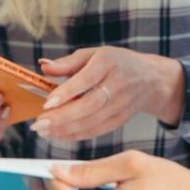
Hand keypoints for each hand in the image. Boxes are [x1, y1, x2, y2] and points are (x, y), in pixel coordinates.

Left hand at [33, 47, 183, 141]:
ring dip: (66, 129)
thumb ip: (68, 62)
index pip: (85, 80)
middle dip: (62, 117)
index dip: (66, 93)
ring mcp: (121, 105)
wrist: (151, 78)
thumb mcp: (94, 54)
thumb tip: (44, 67)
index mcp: (108, 63)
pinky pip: (98, 130)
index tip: (47, 103)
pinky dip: (77, 135)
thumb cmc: (117, 63)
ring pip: (92, 121)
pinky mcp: (121, 119)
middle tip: (39, 124)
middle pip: (89, 105)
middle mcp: (117, 85)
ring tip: (44, 131)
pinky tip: (60, 135)